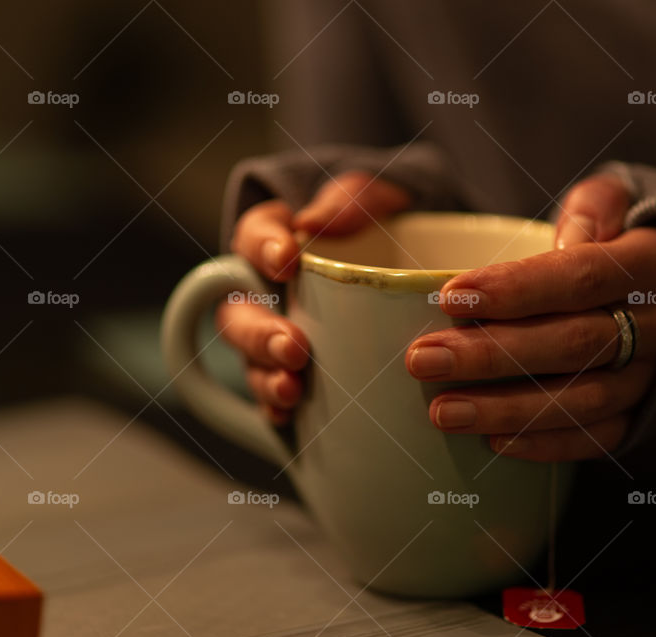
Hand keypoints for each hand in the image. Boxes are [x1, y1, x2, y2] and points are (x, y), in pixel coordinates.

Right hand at [217, 171, 411, 423]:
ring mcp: (277, 336)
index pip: (252, 237)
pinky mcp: (296, 371)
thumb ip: (352, 200)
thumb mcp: (379, 199)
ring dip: (266, 377)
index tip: (287, 261)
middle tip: (294, 346)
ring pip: (251, 360)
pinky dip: (276, 409)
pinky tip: (289, 418)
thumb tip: (314, 221)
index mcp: (277, 239)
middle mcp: (266, 293)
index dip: (262, 249)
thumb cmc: (386, 224)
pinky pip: (274, 395)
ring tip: (291, 389)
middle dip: (260, 334)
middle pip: (241, 313)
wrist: (414, 258)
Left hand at [404, 174, 655, 460]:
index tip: (451, 299)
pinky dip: (546, 444)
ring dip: (509, 409)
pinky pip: (599, 437)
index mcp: (654, 261)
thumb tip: (565, 238)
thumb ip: (592, 208)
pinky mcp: (645, 415)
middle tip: (424, 359)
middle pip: (575, 343)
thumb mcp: (615, 204)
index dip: (518, 289)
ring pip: (585, 399)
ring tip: (444, 411)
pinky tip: (493, 443)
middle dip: (493, 354)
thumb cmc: (622, 242)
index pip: (583, 276)